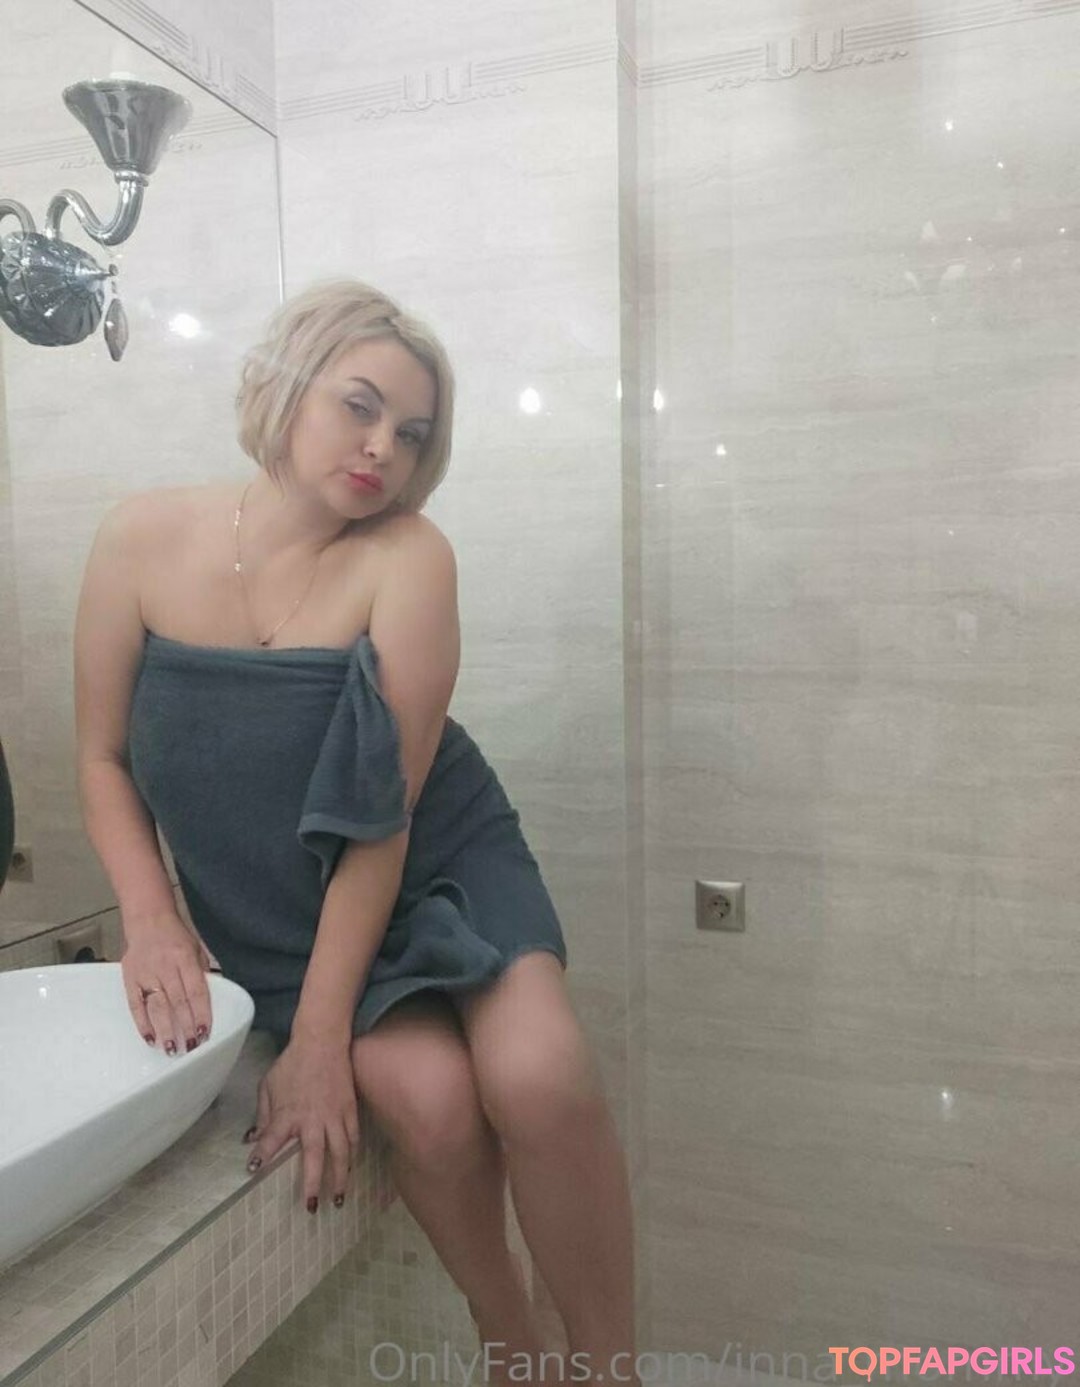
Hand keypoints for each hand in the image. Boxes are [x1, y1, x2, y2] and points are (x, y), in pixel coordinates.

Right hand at [120, 909, 213, 1054]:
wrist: (147, 919)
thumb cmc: (176, 936)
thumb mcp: (196, 948)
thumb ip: (203, 972)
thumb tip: (213, 998)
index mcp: (184, 958)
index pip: (196, 991)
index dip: (201, 1013)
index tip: (205, 1032)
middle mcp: (164, 967)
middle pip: (177, 1001)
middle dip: (184, 1026)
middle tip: (190, 1047)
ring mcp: (145, 974)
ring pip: (156, 1006)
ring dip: (164, 1030)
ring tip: (171, 1049)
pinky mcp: (129, 979)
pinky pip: (135, 1005)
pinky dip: (142, 1023)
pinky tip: (150, 1038)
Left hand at [243, 1036, 361, 1210]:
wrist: (322, 1042)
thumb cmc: (292, 1064)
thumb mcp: (268, 1085)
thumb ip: (262, 1114)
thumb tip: (253, 1139)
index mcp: (287, 1113)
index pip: (270, 1141)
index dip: (261, 1157)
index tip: (253, 1171)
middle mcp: (312, 1119)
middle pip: (314, 1158)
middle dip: (312, 1184)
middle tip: (311, 1207)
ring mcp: (334, 1116)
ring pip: (340, 1153)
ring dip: (340, 1178)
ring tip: (339, 1199)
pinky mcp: (350, 1109)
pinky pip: (353, 1138)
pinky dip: (352, 1155)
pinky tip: (350, 1167)